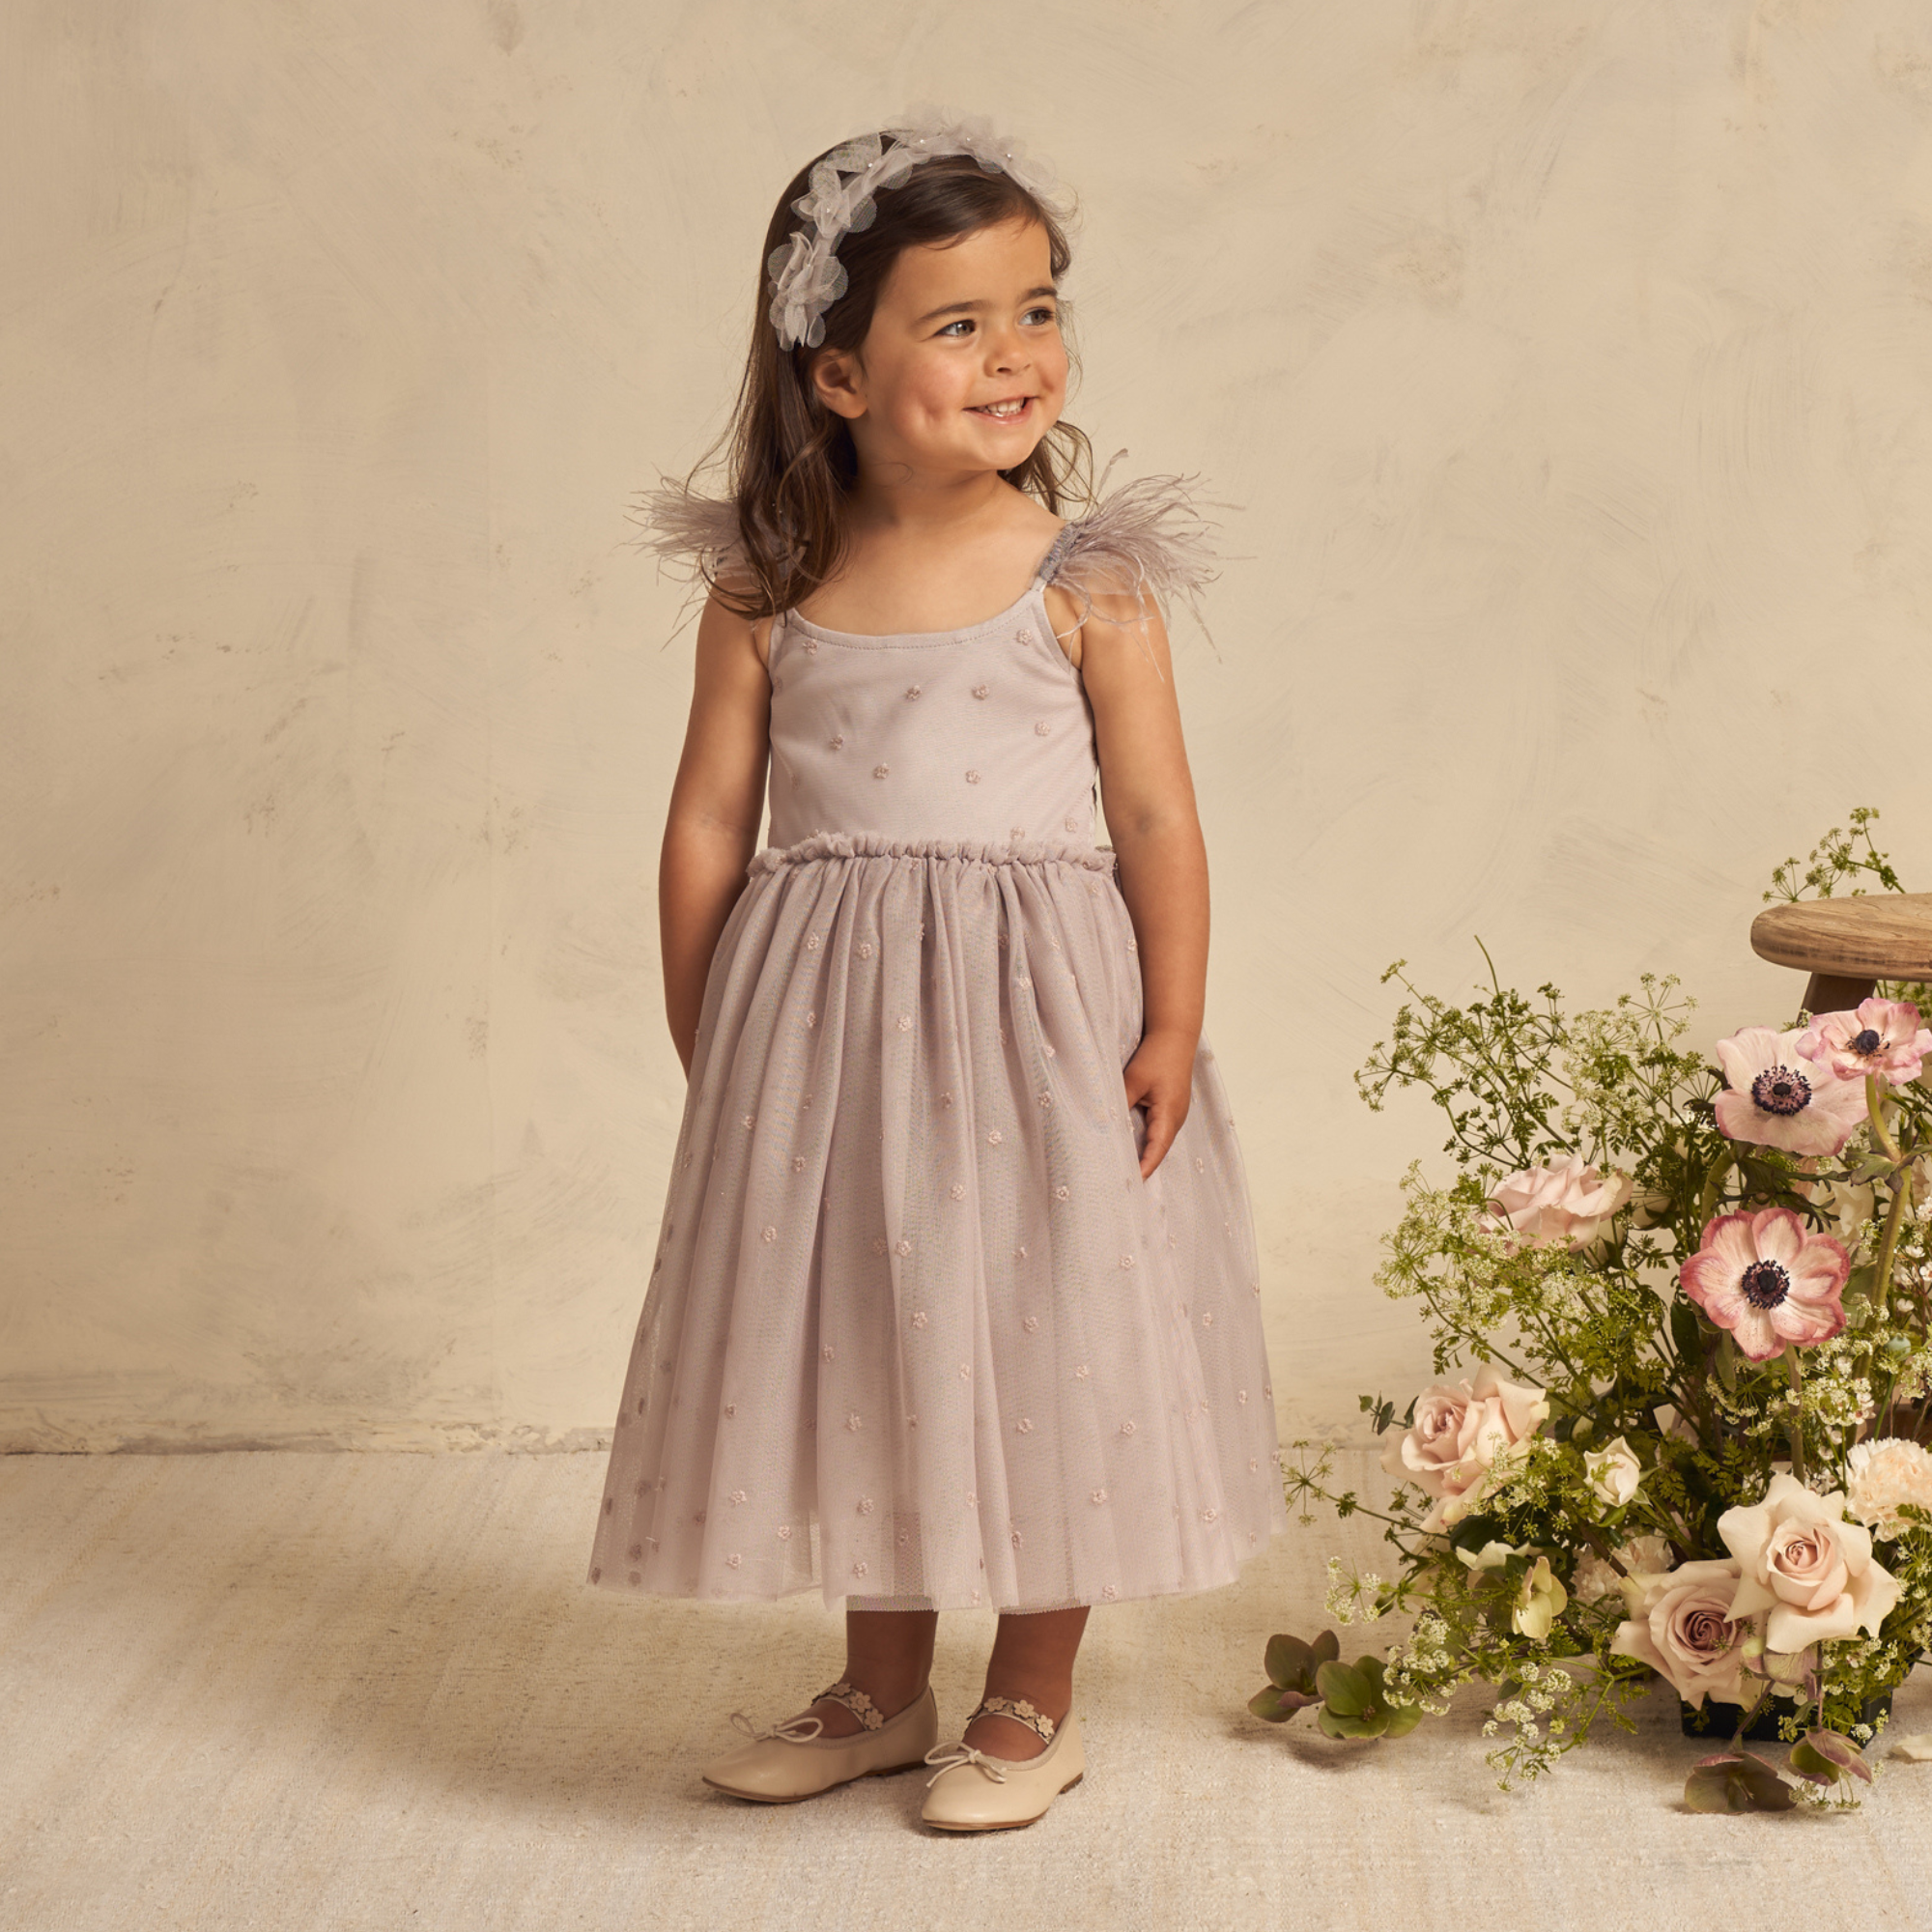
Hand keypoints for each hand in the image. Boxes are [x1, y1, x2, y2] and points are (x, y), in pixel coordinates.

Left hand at [1123, 1028, 1195, 1178]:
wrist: (1176, 1034)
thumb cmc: (1157, 1056)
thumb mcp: (1133, 1080)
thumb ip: (1120, 1103)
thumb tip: (1104, 1124)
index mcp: (1169, 1115)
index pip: (1156, 1150)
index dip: (1145, 1167)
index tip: (1133, 1183)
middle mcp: (1175, 1118)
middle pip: (1158, 1149)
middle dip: (1143, 1166)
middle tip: (1125, 1184)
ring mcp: (1175, 1113)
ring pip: (1158, 1140)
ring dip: (1145, 1154)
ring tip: (1126, 1170)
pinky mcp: (1170, 1106)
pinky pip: (1158, 1130)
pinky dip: (1146, 1141)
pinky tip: (1132, 1145)